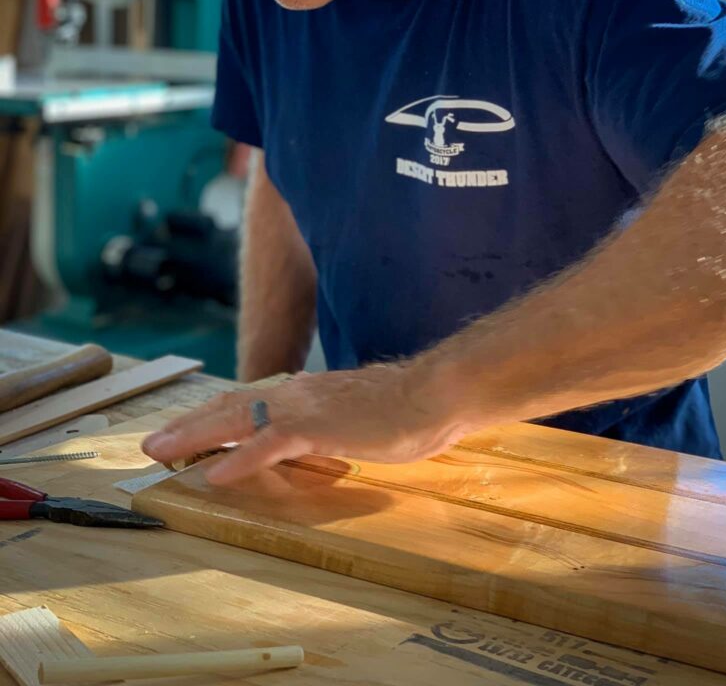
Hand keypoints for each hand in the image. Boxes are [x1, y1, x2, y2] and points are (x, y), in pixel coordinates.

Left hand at [141, 361, 466, 485]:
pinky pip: (270, 445)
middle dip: (189, 425)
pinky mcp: (319, 427)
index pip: (248, 403)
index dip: (212, 417)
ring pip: (238, 420)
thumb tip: (309, 442)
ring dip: (196, 435)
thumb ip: (326, 428)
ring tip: (162, 452)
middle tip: (152, 443)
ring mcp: (305, 408)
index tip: (183, 431)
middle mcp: (297, 394)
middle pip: (231, 407)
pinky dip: (240, 459)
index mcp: (305, 393)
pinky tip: (215, 473)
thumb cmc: (403, 409)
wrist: (433, 394)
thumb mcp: (354, 419)